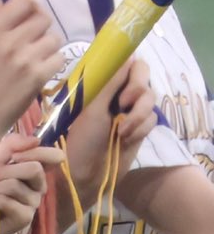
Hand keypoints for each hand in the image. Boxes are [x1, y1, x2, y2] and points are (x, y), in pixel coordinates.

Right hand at [0, 0, 65, 139]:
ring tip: (35, 60)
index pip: (25, 1)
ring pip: (54, 38)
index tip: (29, 18)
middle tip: (32, 43)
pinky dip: (53, 64)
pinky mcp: (38, 76)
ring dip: (48, 48)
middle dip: (41, 29)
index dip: (31, 7)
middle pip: (43, 18)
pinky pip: (59, 58)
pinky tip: (40, 72)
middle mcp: (8, 42)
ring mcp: (25, 59)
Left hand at [0, 134, 63, 233]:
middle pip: (35, 168)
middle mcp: (36, 189)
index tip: (14, 156)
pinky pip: (7, 201)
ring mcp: (31, 206)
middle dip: (5, 171)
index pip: (51, 157)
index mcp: (31, 174)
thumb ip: (10, 146)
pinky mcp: (23, 219)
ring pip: (15, 185)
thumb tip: (36, 139)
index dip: (38, 152)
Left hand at [65, 59, 157, 193]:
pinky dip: (141, 127)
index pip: (123, 60)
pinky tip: (126, 139)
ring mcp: (130, 110)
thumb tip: (126, 57)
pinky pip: (152, 117)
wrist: (87, 176)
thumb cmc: (82, 140)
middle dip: (137, 86)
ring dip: (138, 112)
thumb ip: (109, 82)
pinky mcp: (140, 127)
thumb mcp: (92, 108)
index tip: (125, 74)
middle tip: (125, 101)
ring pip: (150, 95)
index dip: (129, 64)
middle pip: (142, 72)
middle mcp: (117, 93)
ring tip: (122, 130)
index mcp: (100, 84)